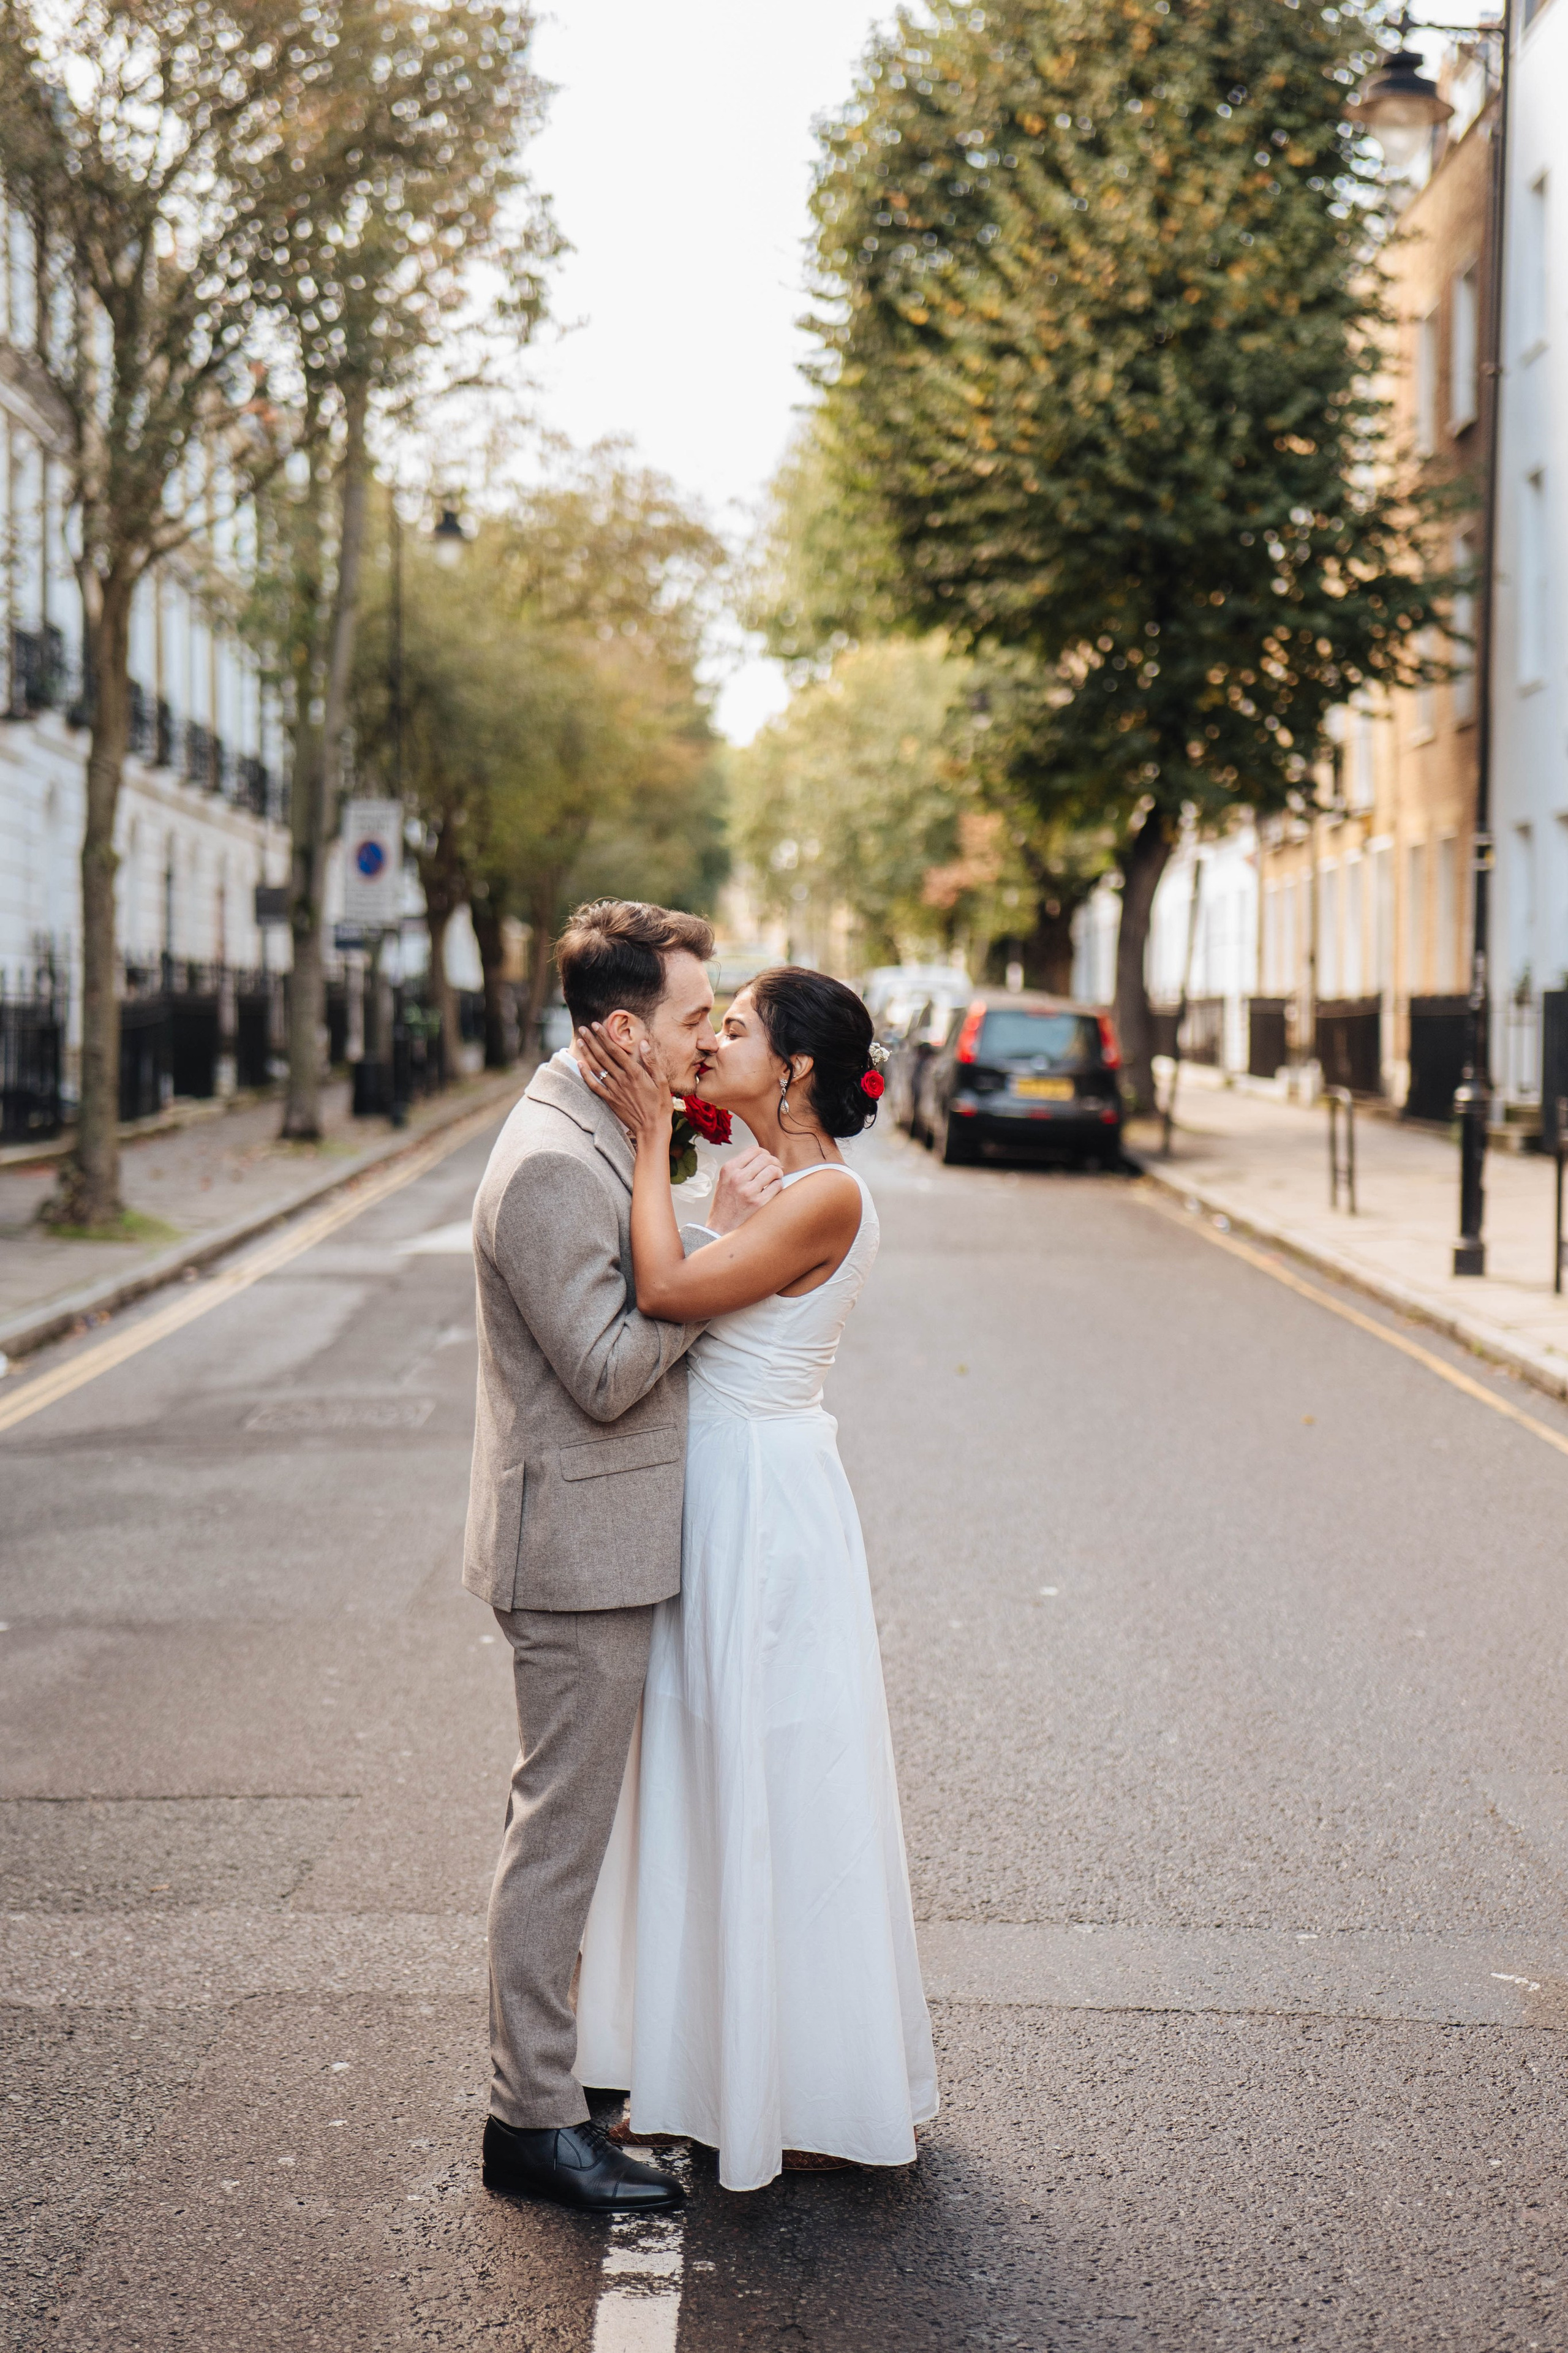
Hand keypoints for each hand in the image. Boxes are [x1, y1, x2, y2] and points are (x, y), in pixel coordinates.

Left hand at [580, 1022, 670, 1145]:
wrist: (652, 1129)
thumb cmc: (660, 1105)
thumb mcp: (662, 1082)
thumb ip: (651, 1061)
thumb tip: (643, 1042)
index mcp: (634, 1073)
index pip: (615, 1050)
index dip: (604, 1037)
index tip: (596, 1026)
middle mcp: (621, 1079)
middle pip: (603, 1056)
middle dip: (592, 1041)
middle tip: (583, 1029)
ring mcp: (614, 1090)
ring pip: (596, 1068)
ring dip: (587, 1053)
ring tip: (580, 1041)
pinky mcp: (610, 1100)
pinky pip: (594, 1085)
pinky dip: (586, 1075)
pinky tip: (580, 1065)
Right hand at [709, 1144, 783, 1235]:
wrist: (720, 1228)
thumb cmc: (725, 1203)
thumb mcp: (725, 1180)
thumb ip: (740, 1167)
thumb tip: (764, 1156)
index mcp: (729, 1169)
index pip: (754, 1150)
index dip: (765, 1153)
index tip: (767, 1160)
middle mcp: (737, 1178)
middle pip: (766, 1158)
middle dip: (774, 1162)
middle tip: (776, 1169)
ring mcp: (748, 1191)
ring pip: (773, 1170)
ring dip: (778, 1173)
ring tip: (775, 1179)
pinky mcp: (758, 1203)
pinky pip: (777, 1186)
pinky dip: (778, 1186)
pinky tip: (774, 1190)